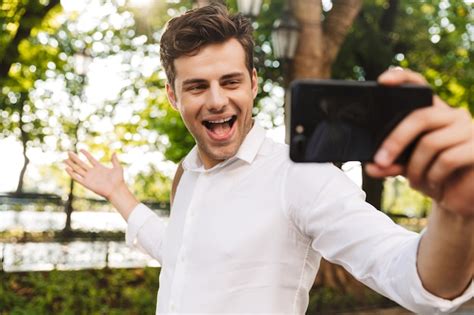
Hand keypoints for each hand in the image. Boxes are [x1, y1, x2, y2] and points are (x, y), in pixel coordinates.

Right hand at [65, 150, 124, 199]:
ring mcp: (89, 177)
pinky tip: (67, 169)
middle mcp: (93, 172)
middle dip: (75, 158)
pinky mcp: (87, 183)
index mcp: (99, 168)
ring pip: (77, 169)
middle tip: (68, 152)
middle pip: (81, 163)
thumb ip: (115, 160)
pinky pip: (77, 178)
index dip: (86, 154)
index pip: (90, 159)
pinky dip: (72, 174)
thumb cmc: (118, 180)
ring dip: (71, 164)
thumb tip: (114, 152)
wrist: (116, 190)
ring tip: (65, 159)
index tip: (80, 149)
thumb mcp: (118, 168)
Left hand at [365, 68, 473, 216]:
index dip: (402, 78)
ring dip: (416, 168)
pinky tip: (433, 185)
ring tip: (414, 182)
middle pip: (420, 117)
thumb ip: (389, 163)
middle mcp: (453, 115)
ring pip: (431, 143)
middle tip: (380, 161)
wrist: (462, 198)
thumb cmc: (433, 175)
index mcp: (433, 112)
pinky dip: (433, 176)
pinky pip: (447, 159)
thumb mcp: (406, 166)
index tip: (382, 82)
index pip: (420, 85)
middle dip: (395, 141)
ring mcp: (469, 129)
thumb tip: (371, 166)